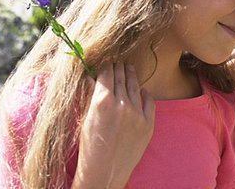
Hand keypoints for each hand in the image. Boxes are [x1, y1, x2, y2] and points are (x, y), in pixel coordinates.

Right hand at [72, 63, 154, 188]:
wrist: (104, 173)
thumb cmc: (89, 148)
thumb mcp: (85, 119)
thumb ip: (91, 96)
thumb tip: (91, 77)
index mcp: (102, 102)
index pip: (106, 74)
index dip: (106, 65)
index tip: (106, 60)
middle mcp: (122, 104)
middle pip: (121, 78)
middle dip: (118, 68)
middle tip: (118, 61)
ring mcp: (137, 114)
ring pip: (135, 87)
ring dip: (132, 76)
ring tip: (129, 68)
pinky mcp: (148, 124)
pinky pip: (149, 102)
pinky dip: (145, 94)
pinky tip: (143, 89)